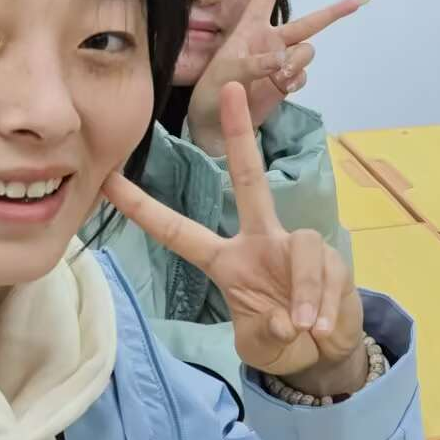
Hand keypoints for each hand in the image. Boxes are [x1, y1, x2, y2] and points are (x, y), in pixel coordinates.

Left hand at [108, 84, 369, 393]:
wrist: (324, 351)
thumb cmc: (281, 340)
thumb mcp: (259, 345)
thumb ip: (267, 332)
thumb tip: (289, 319)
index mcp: (227, 261)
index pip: (179, 231)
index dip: (144, 209)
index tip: (108, 179)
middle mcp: (260, 242)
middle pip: (248, 179)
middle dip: (239, 134)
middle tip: (228, 89)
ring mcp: (296, 246)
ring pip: (301, 249)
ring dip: (304, 292)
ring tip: (304, 327)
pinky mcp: (330, 257)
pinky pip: (325, 274)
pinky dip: (322, 306)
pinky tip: (319, 327)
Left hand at [189, 0, 368, 149]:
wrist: (215, 124)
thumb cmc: (213, 89)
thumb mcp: (228, 71)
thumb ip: (256, 63)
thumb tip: (283, 59)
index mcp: (251, 28)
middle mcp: (271, 41)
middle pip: (308, 22)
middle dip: (334, 11)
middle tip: (359, 0)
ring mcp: (281, 62)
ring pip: (307, 52)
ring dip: (299, 62)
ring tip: (280, 76)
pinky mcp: (286, 82)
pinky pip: (303, 75)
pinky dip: (297, 80)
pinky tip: (282, 87)